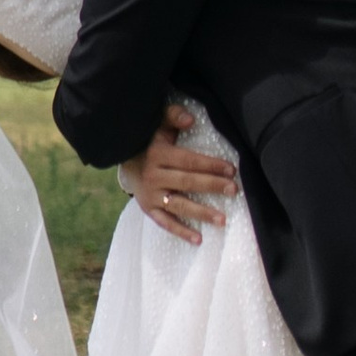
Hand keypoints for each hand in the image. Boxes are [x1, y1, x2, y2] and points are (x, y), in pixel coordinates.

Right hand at [118, 112, 237, 242]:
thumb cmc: (149, 141)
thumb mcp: (157, 124)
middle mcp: (154, 176)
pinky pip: (165, 222)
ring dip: (201, 213)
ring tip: (222, 219)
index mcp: (158, 154)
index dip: (210, 165)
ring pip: (178, 205)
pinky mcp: (148, 209)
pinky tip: (198, 239)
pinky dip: (181, 231)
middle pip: (187, 182)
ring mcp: (151, 195)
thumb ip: (173, 116)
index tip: (231, 170)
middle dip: (212, 186)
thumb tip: (191, 119)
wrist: (122, 159)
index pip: (188, 161)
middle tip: (234, 190)